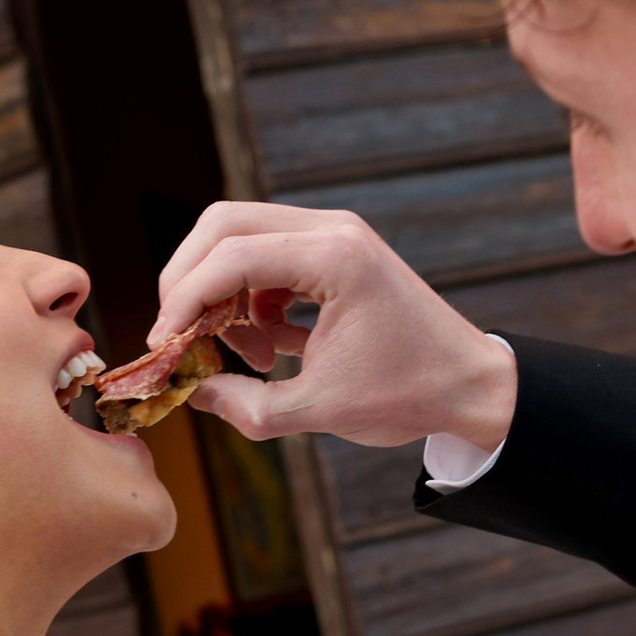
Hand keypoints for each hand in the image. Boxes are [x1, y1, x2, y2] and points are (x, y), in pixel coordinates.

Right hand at [149, 202, 518, 453]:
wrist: (470, 385)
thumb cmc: (408, 396)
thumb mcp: (318, 410)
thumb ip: (245, 405)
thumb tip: (188, 391)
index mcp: (335, 257)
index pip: (231, 257)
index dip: (184, 301)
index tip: (164, 344)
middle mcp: (333, 229)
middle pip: (223, 225)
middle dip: (189, 281)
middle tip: (180, 335)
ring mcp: (334, 232)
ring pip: (240, 236)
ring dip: (223, 294)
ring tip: (245, 355)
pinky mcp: (334, 249)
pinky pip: (266, 257)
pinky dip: (252, 298)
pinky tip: (272, 346)